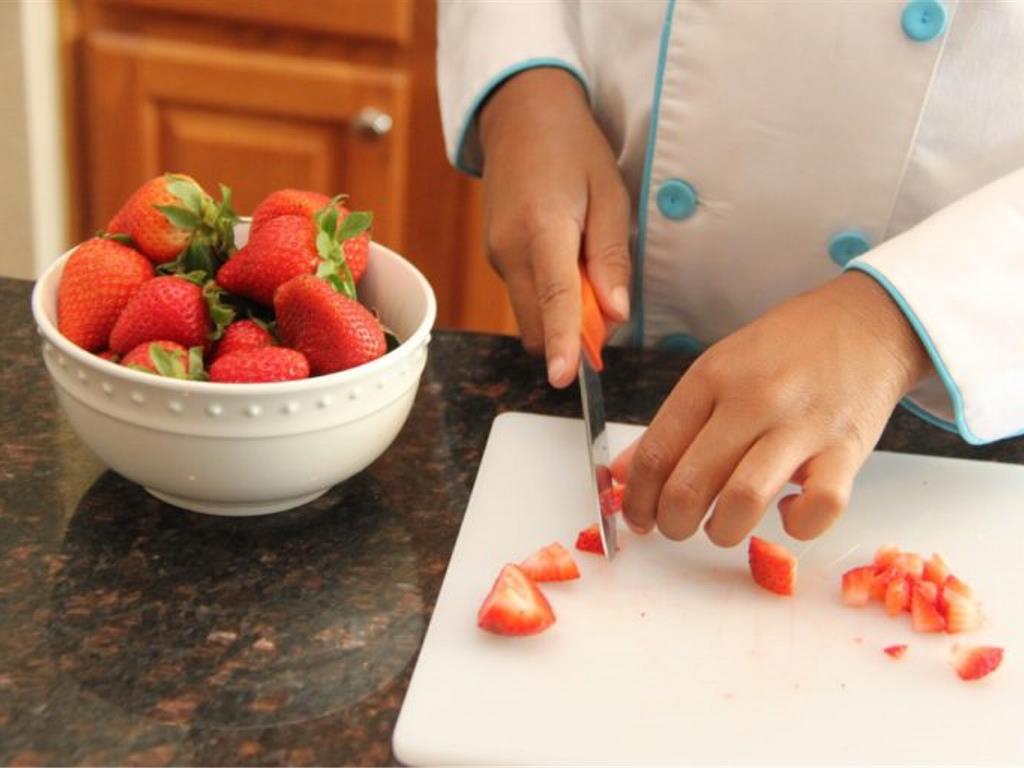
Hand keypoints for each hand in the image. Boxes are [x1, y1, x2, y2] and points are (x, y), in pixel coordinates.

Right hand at [479, 68, 630, 387]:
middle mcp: (510, 249)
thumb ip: (611, 258)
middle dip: (571, 334)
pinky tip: (567, 260)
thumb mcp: (610, 195)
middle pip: (537, 322)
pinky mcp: (496, 257)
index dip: (561, 342)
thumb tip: (617, 313)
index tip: (565, 378)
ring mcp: (497, 255)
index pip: (554, 298)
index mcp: (543, 228)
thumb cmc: (573, 149)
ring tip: (588, 268)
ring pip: (530, 312)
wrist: (521, 115)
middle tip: (608, 309)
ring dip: (561, 315)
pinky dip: (549, 297)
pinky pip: (524, 294)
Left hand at [618, 272, 933, 544]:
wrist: (866, 321)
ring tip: (720, 527)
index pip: (656, 453)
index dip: (637, 499)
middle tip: (676, 527)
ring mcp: (801, 425)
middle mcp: (752, 400)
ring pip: (743, 501)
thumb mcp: (717, 369)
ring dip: (721, 532)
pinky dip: (797, 526)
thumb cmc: (783, 351)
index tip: (638, 519)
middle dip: (671, 524)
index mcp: (710, 378)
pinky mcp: (848, 450)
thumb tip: (624, 476)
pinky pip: (818, 508)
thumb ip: (671, 425)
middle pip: (689, 485)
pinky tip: (786, 514)